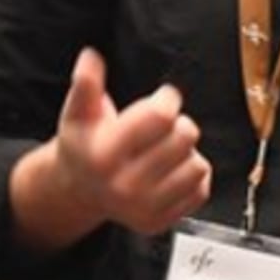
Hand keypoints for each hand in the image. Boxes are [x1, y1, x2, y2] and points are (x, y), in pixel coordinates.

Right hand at [51, 48, 211, 235]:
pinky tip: (171, 171)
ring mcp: (144, 209)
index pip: (161, 117)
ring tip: (165, 150)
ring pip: (198, 165)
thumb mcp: (79, 112)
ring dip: (186, 151)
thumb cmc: (84, 143)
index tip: (163, 98)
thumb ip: (86, 84)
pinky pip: (201, 189)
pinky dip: (192, 175)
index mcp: (104, 156)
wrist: (80, 191)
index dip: (167, 99)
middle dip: (178, 123)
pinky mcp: (161, 222)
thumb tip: (90, 56)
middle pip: (184, 137)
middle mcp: (124, 187)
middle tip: (162, 126)